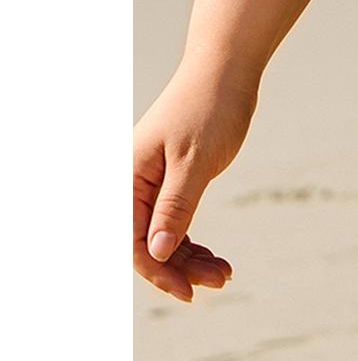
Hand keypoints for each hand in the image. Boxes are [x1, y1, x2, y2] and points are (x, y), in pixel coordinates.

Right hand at [133, 61, 258, 301]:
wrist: (226, 69)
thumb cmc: (209, 108)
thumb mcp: (194, 161)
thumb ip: (174, 207)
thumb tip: (156, 252)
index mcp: (128, 178)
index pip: (133, 240)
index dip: (158, 271)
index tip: (189, 292)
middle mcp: (134, 183)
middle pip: (149, 243)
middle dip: (180, 267)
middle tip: (220, 280)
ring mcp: (152, 183)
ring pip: (164, 236)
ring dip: (190, 258)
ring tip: (224, 273)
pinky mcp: (172, 180)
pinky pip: (175, 221)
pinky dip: (193, 241)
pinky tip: (215, 257)